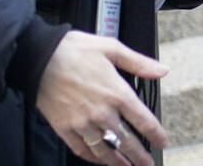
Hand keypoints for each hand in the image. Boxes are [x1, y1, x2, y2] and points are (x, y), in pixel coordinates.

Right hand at [36, 30, 168, 164]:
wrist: (39, 58)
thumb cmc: (75, 50)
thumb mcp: (112, 48)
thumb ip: (139, 63)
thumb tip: (163, 70)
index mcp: (117, 93)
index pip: (143, 120)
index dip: (156, 134)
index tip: (163, 142)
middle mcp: (101, 112)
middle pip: (126, 141)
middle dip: (140, 156)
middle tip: (148, 165)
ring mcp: (82, 123)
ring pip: (104, 150)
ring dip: (117, 161)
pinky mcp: (64, 128)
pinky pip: (81, 149)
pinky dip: (92, 157)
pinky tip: (99, 160)